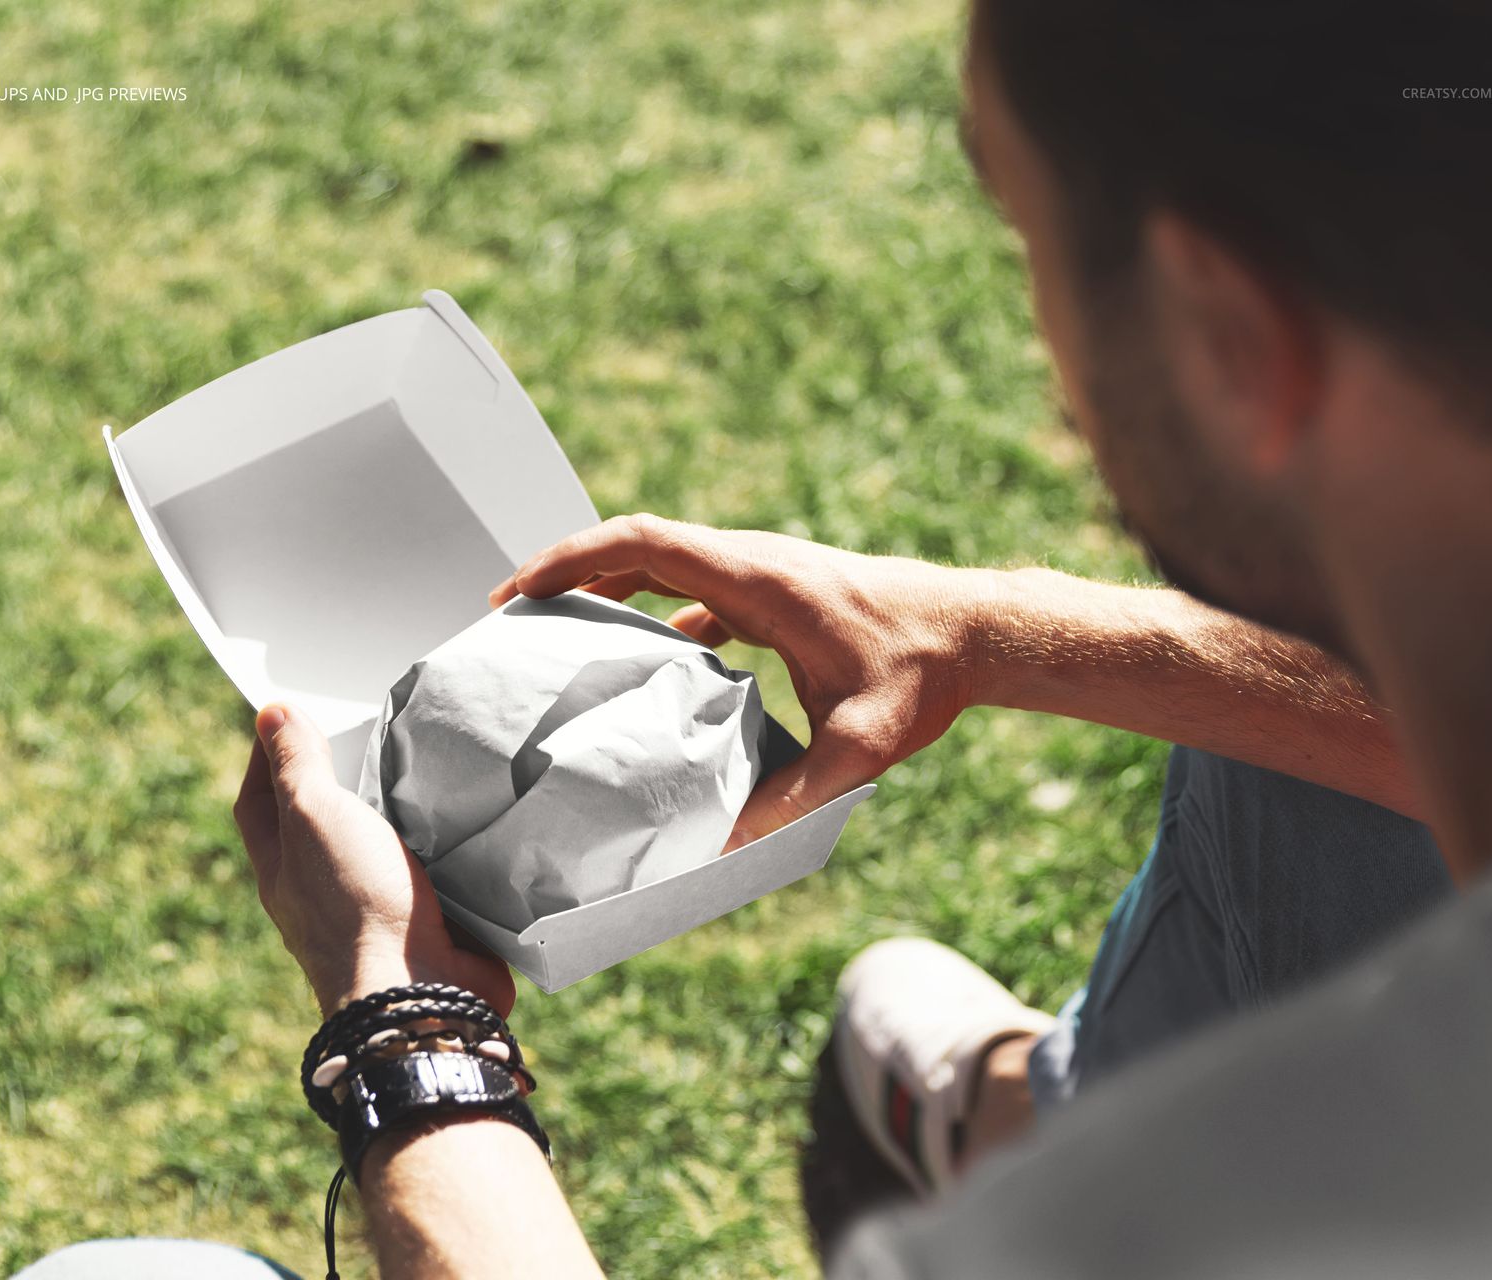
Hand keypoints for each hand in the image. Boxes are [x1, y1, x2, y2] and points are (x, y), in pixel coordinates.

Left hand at [234, 705, 515, 1015]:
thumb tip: (270, 714)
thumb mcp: (315, 816)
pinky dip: (441, 844)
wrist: (420, 992)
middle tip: (368, 731)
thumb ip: (295, 765)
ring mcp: (372, 909)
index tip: (290, 713)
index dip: (267, 752)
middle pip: (319, 822)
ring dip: (398, 812)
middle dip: (340, 778)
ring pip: (379, 846)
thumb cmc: (357, 904)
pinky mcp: (425, 921)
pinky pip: (429, 871)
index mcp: (282, 866)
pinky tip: (460, 818)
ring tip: (422, 766)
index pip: (258, 799)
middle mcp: (320, 890)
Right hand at [489, 514, 1006, 846]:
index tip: (519, 590)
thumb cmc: (924, 675)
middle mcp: (752, 564)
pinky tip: (648, 664)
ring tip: (560, 632)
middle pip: (637, 547)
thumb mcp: (860, 745)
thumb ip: (793, 799)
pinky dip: (656, 613)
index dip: (571, 558)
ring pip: (665, 566)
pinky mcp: (777, 594)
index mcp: (755, 581)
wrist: (978, 634)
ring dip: (609, 588)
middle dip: (569, 571)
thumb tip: (722, 853)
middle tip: (512, 614)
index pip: (642, 545)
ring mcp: (763, 575)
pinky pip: (697, 591)